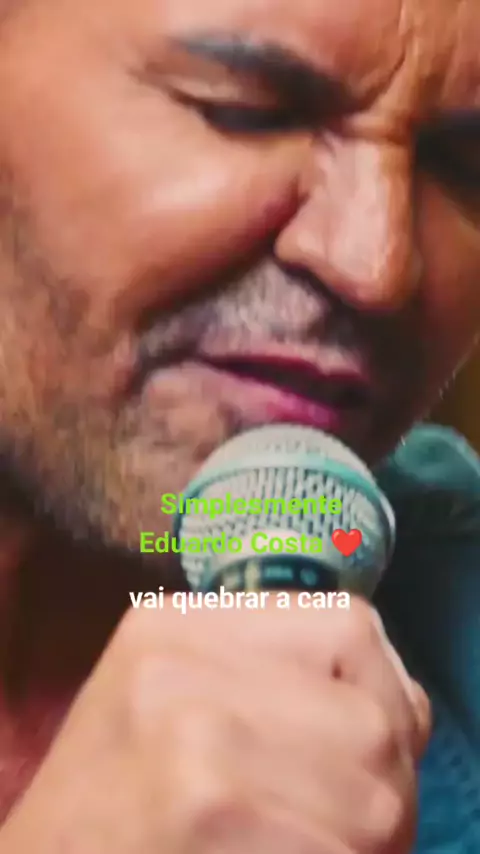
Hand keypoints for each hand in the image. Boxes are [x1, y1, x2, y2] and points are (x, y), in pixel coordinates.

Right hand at [0, 597, 429, 853]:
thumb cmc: (114, 802)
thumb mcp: (173, 703)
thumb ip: (276, 682)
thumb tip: (402, 708)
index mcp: (181, 624)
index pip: (351, 625)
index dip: (388, 694)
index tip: (381, 751)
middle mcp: (182, 662)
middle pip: (372, 720)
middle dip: (388, 790)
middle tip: (357, 830)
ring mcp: (190, 731)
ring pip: (373, 800)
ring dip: (367, 846)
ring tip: (317, 848)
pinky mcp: (200, 809)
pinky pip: (334, 852)